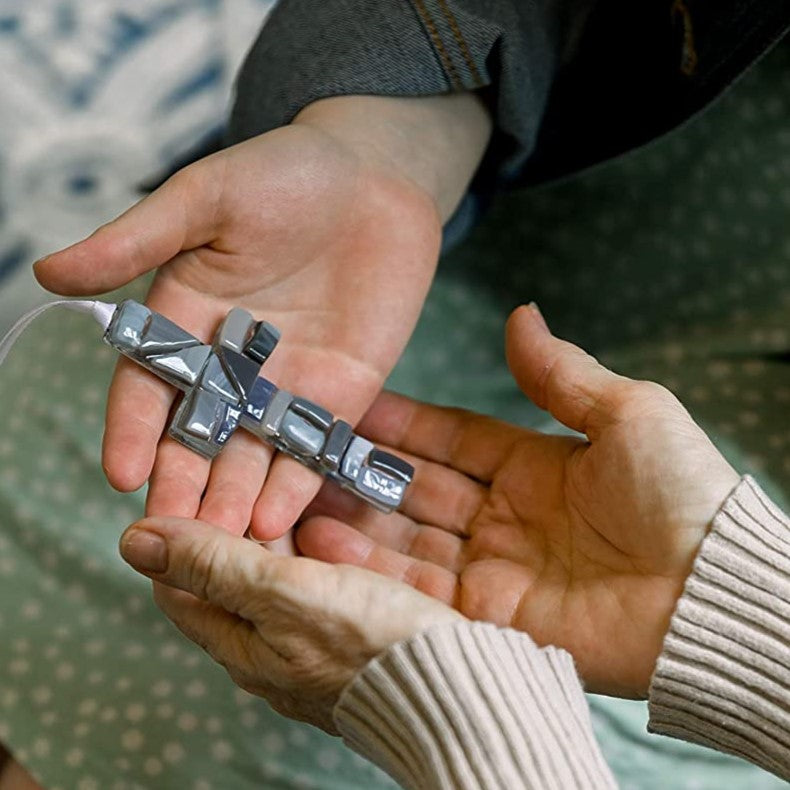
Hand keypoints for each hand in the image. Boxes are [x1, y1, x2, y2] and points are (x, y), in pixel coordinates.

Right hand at [34, 93, 489, 539]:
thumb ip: (136, 239)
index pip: (150, 386)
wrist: (377, 178)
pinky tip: (277, 523)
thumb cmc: (286, 173)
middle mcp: (233, 364)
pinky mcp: (342, 394)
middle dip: (185, 482)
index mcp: (187, 319)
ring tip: (223, 549)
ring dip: (236, 500)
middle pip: (199, 435)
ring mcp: (289, 385)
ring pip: (254, 454)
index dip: (133, 428)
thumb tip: (49, 271)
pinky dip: (296, 484)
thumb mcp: (205, 198)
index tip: (121, 474)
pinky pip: (314, 447)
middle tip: (174, 536)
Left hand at [118, 517, 462, 732]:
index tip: (198, 486)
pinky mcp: (348, 639)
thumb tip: (134, 541)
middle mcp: (268, 652)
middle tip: (249, 476)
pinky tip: (333, 526)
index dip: (181, 533)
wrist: (457, 684)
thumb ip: (214, 565)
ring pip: (277, 580)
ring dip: (279, 535)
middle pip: (231, 580)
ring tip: (290, 490)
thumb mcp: (285, 593)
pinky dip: (316, 552)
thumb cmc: (370, 643)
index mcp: (240, 646)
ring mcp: (309, 647)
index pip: (181, 585)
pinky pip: (317, 586)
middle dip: (234, 527)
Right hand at [296, 304, 739, 696]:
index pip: (449, 438)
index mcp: (532, 466)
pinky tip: (322, 543)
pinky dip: (370, 569)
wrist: (710, 594)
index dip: (402, 422)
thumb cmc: (680, 495)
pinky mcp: (486, 620)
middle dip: (361, 472)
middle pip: (417, 489)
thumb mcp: (625, 412)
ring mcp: (491, 570)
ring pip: (405, 538)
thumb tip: (522, 314)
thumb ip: (559, 372)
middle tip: (305, 454)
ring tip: (295, 500)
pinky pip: (416, 590)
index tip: (352, 405)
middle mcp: (503, 518)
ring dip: (352, 520)